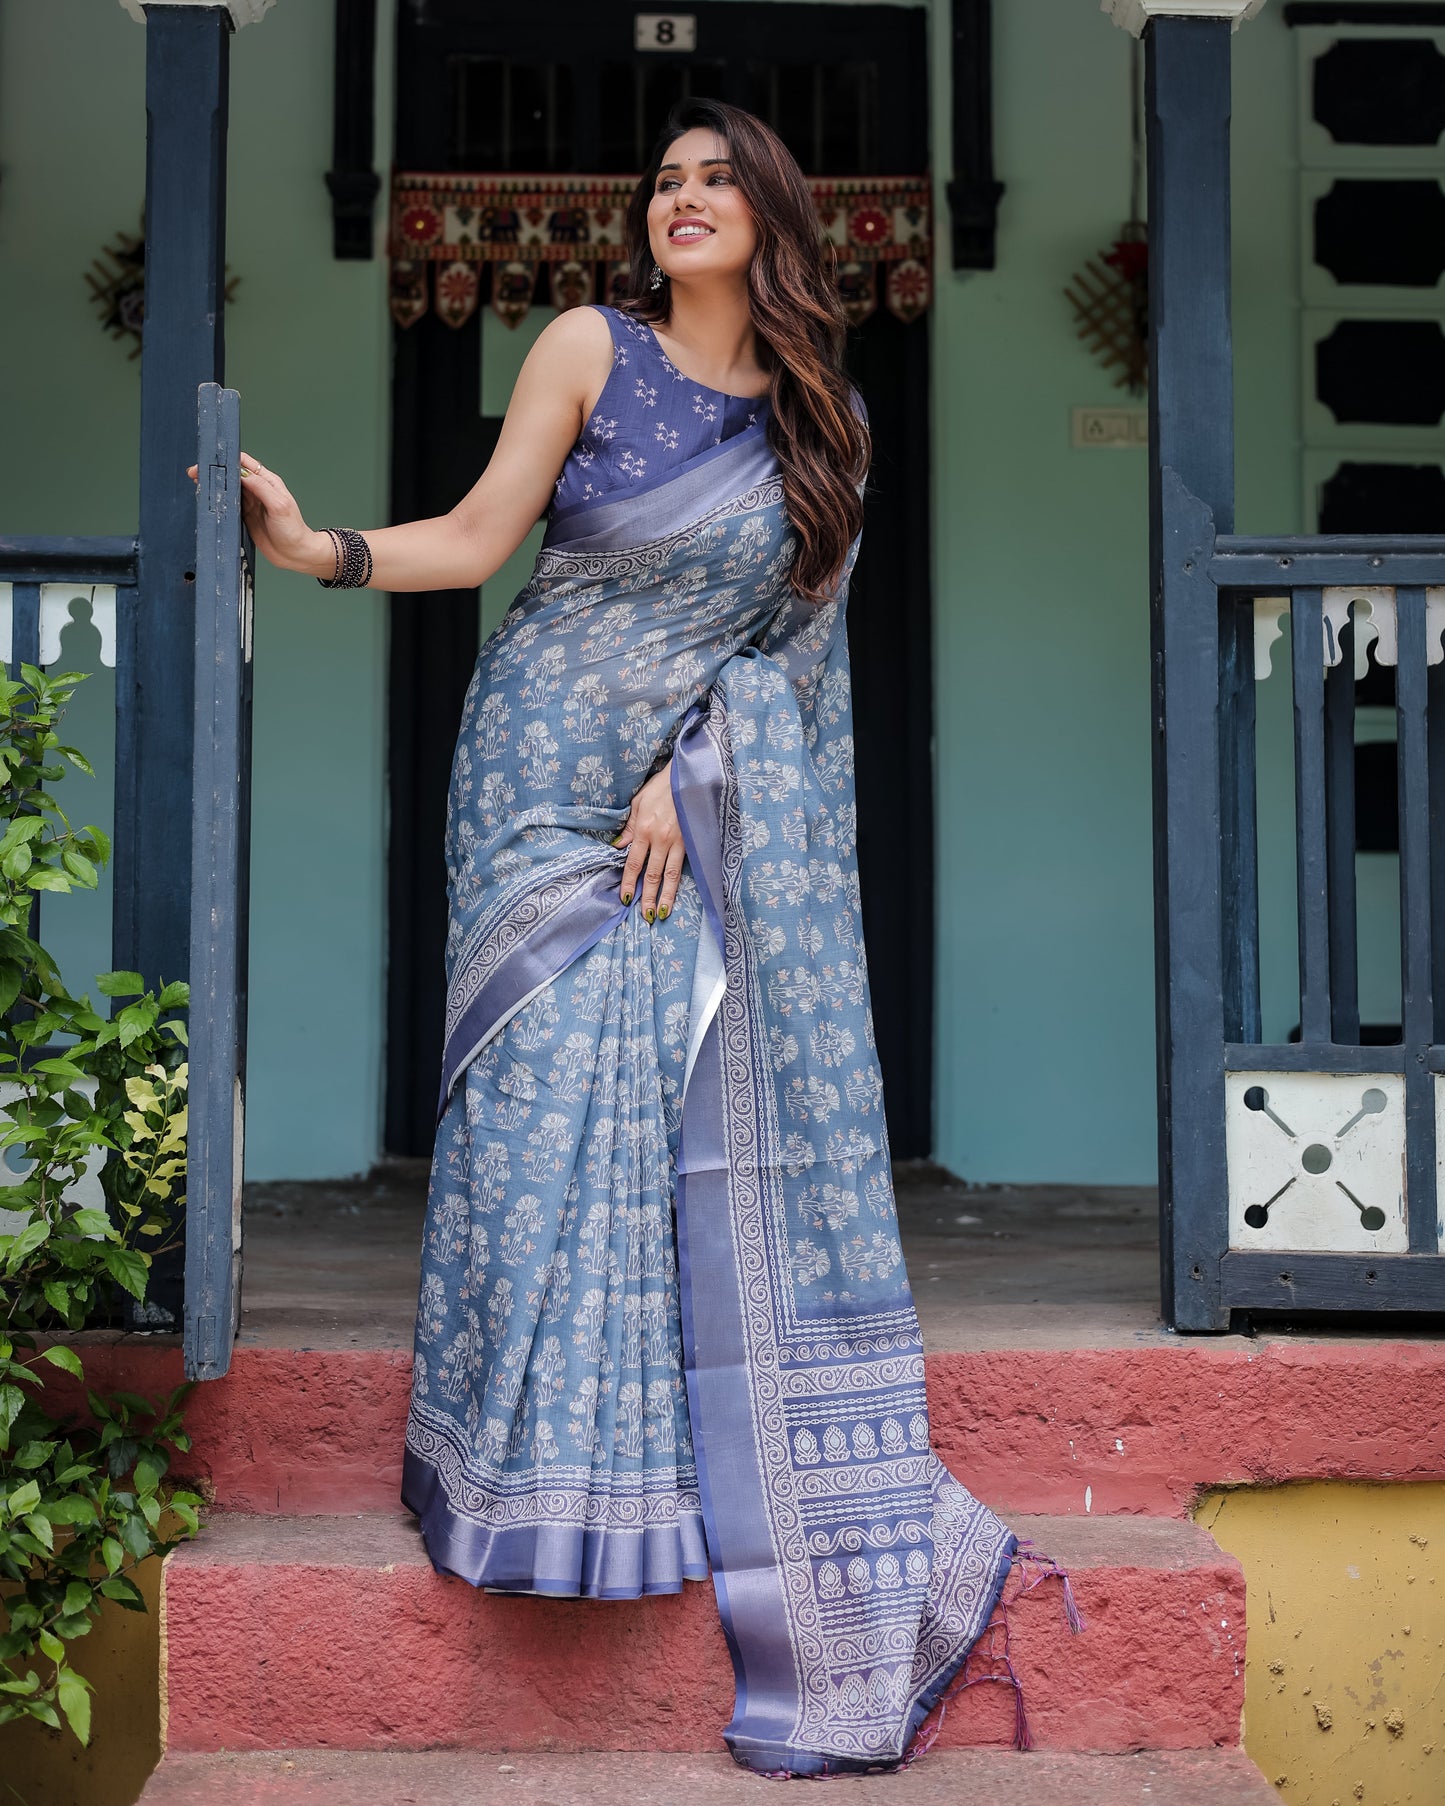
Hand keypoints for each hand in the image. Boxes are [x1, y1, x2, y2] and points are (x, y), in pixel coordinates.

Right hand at [184, 453, 332, 576]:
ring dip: (214, 485)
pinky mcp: (245, 516)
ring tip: (198, 482)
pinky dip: (218, 501)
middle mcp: (258, 490)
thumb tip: (242, 472)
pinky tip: (208, 499)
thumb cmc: (293, 530)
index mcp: (268, 481)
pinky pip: (228, 505)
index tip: (212, 459)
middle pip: (233, 474)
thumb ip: (261, 487)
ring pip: (228, 488)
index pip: (245, 463)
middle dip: (215, 471)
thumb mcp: (278, 505)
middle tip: (197, 472)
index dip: (227, 459)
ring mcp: (250, 503)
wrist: (295, 554)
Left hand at [616, 761, 684, 923]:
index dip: (629, 883)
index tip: (625, 899)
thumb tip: (618, 847)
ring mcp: (678, 841)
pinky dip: (679, 882)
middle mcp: (660, 839)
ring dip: (665, 896)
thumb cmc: (662, 787)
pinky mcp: (691, 841)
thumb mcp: (638, 802)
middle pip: (652, 874)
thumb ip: (630, 827)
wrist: (689, 776)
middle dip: (647, 897)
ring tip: (660, 914)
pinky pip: (684, 866)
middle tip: (644, 916)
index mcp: (644, 829)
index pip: (634, 863)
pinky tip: (677, 894)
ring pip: (670, 875)